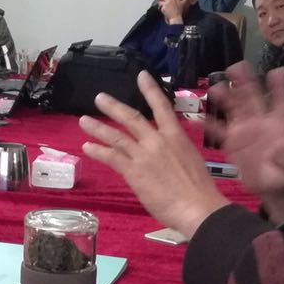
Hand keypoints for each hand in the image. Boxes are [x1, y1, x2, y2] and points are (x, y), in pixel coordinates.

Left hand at [80, 71, 229, 237]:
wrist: (196, 207)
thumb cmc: (199, 189)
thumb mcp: (191, 161)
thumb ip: (175, 153)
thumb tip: (166, 155)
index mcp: (176, 136)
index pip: (162, 107)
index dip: (150, 90)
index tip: (141, 76)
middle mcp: (158, 141)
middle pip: (132, 117)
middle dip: (113, 107)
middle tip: (99, 98)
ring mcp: (143, 155)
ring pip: (116, 136)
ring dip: (98, 127)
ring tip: (84, 120)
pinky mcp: (133, 171)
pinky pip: (111, 157)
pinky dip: (98, 151)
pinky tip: (88, 147)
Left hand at [156, 0, 188, 24]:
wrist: (176, 17)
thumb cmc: (178, 11)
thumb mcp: (182, 4)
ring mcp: (166, 3)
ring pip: (160, 0)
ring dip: (159, 2)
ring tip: (160, 4)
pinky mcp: (164, 7)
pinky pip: (160, 5)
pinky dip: (160, 7)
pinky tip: (161, 9)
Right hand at [211, 63, 283, 224]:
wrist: (272, 186)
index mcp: (280, 124)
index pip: (281, 101)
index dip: (281, 87)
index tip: (279, 72)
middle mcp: (261, 121)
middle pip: (253, 97)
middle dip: (245, 81)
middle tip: (237, 67)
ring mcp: (245, 129)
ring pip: (234, 107)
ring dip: (226, 96)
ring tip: (217, 87)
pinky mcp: (232, 141)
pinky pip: (218, 130)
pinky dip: (207, 124)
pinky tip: (197, 118)